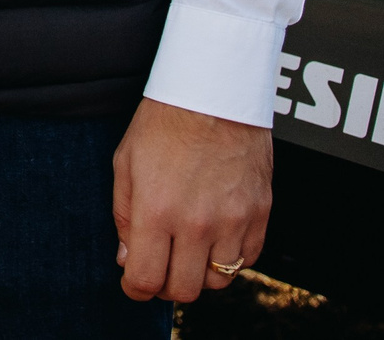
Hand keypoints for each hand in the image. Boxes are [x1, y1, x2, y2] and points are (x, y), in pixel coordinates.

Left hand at [112, 98, 270, 302]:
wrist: (214, 93)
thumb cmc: (165, 122)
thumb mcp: (125, 164)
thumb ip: (123, 217)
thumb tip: (127, 260)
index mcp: (157, 210)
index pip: (146, 279)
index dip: (135, 289)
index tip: (134, 283)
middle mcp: (197, 222)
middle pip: (184, 290)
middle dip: (166, 286)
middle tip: (160, 267)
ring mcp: (233, 221)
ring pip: (218, 280)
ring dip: (199, 273)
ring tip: (188, 251)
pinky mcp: (259, 214)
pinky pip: (247, 260)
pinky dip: (230, 258)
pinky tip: (214, 238)